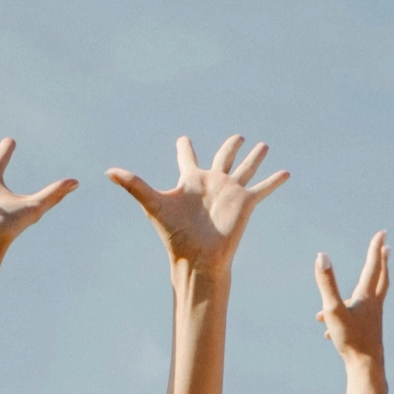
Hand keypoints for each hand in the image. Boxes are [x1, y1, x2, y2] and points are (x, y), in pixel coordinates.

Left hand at [106, 135, 287, 270]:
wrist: (198, 257)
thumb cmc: (174, 233)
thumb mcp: (153, 204)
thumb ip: (134, 185)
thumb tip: (108, 171)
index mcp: (190, 181)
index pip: (187, 158)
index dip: (184, 147)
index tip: (183, 139)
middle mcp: (212, 183)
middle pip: (223, 157)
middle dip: (230, 147)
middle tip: (238, 136)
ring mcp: (230, 192)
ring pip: (245, 168)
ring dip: (254, 157)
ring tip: (263, 145)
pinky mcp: (245, 202)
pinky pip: (263, 188)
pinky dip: (274, 180)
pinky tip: (285, 172)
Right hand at [314, 231, 389, 366]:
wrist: (366, 368)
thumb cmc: (351, 339)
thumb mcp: (334, 310)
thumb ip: (327, 283)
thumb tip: (321, 256)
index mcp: (366, 296)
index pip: (373, 265)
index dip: (375, 248)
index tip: (382, 233)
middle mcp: (373, 305)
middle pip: (379, 279)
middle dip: (381, 263)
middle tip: (386, 249)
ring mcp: (372, 319)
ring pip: (362, 302)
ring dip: (350, 296)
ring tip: (322, 310)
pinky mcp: (368, 333)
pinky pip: (354, 321)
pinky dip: (342, 320)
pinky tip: (327, 333)